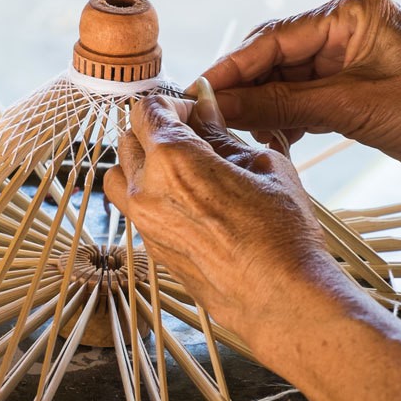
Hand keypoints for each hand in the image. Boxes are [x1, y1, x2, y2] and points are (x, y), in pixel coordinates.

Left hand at [101, 95, 362, 363]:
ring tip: (183, 169)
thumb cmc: (281, 233)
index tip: (194, 110)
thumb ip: (221, 132)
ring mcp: (144, 223)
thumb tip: (204, 105)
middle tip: (194, 136)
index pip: (147, 110)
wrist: (281, 296)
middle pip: (128, 140)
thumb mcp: (261, 164)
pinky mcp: (151, 249)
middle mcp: (146, 190)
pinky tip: (188, 201)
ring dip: (141, 163)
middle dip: (156, 130)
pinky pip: (133, 209)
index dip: (172, 103)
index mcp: (172, 159)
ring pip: (119, 176)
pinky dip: (148, 195)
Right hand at [202, 0, 400, 181]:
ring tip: (244, 137)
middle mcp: (344, 29)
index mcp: (349, 12)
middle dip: (244, 91)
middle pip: (273, 59)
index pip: (273, 39)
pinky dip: (285, 121)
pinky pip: (302, 100)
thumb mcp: (351, 107)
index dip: (232, 68)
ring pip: (283, 82)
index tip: (198, 92)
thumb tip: (224, 105)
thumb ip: (283, 104)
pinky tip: (275, 141)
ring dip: (264, 110)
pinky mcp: (350, 89)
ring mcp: (346, 59)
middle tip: (212, 120)